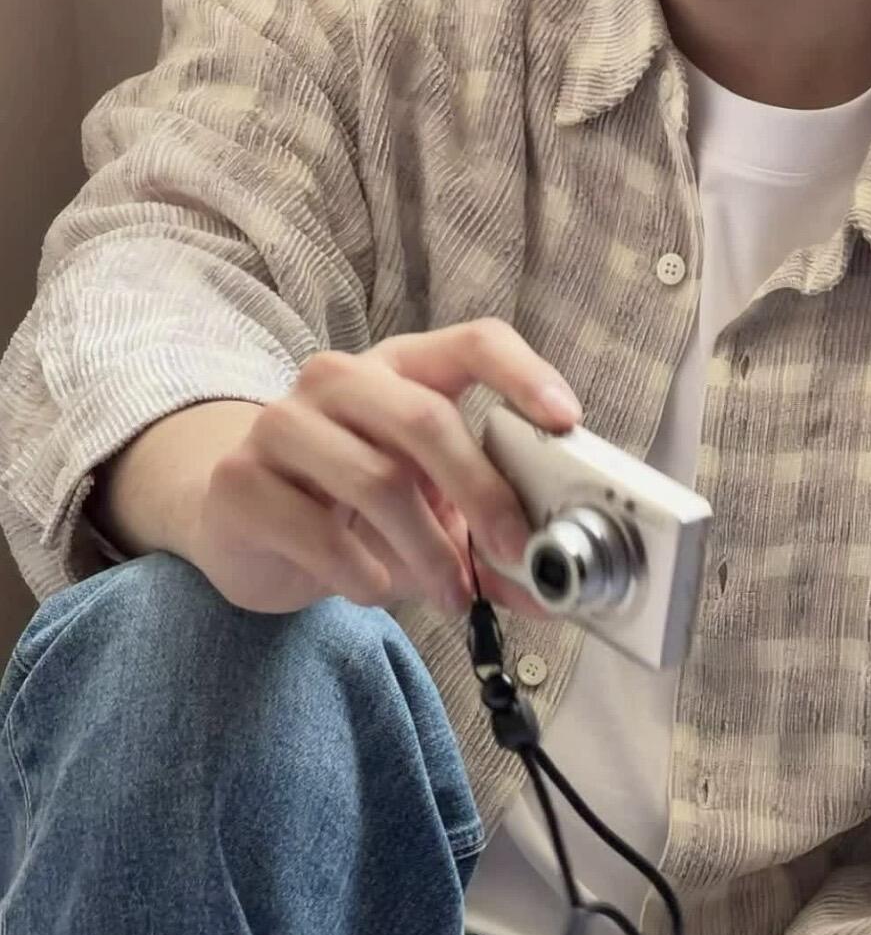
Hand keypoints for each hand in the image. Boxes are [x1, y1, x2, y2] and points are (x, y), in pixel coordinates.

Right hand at [191, 319, 581, 617]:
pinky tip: (373, 586)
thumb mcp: (427, 505)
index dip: (524, 374)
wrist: (243, 523)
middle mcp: (339, 378)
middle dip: (482, 493)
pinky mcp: (239, 480)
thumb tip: (548, 590)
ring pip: (378, 480)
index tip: (566, 421)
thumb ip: (484, 537)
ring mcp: (281, 422)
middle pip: (426, 418)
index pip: (474, 340)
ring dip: (429, 552)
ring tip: (451, 594)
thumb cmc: (350, 502)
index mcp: (401, 366)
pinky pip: (318, 532)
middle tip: (515, 552)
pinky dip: (363, 573)